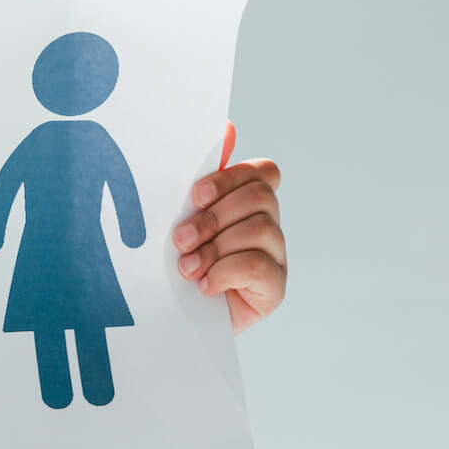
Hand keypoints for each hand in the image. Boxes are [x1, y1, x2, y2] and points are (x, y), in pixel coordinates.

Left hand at [174, 121, 285, 335]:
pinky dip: (226, 272)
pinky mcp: (274, 289)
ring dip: (216, 247)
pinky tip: (205, 286)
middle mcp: (268, 224)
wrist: (171, 320)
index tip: (195, 196)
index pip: (262, 172)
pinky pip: (260, 266)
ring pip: (261, 229)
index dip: (230, 178)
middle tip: (180, 240)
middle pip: (260, 196)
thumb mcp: (179, 219)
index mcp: (247, 203)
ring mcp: (276, 256)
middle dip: (214, 216)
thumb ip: (201, 181)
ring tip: (187, 268)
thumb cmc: (175, 264)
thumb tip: (227, 129)